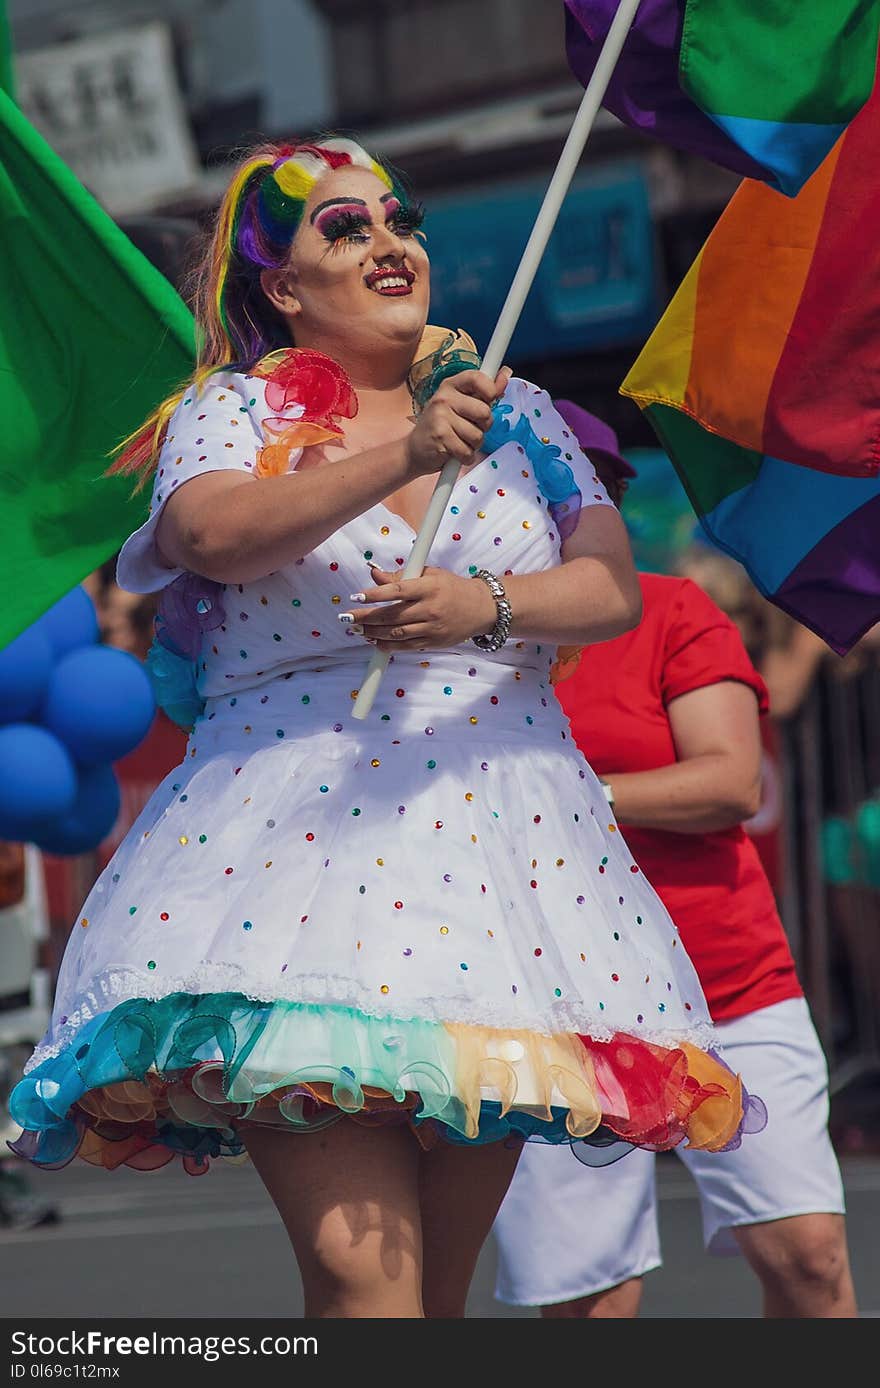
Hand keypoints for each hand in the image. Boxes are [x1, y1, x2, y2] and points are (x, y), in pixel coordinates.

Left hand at [342, 565, 497, 650]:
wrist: (482, 609)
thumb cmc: (453, 588)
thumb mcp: (430, 574)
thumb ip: (401, 576)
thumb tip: (374, 574)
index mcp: (429, 587)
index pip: (397, 592)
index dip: (375, 595)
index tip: (356, 597)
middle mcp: (430, 609)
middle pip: (392, 616)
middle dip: (365, 617)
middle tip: (347, 617)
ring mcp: (432, 629)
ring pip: (396, 634)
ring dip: (372, 633)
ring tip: (356, 629)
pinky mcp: (433, 643)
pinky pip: (405, 647)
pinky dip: (387, 645)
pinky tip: (373, 641)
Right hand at [405, 367, 511, 476]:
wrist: (414, 450)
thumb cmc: (443, 426)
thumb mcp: (461, 404)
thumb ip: (484, 392)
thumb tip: (506, 374)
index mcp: (451, 385)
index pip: (477, 378)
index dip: (491, 389)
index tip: (490, 399)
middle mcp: (444, 398)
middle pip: (484, 412)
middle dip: (484, 426)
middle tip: (470, 428)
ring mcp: (440, 417)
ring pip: (478, 435)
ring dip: (474, 444)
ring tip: (460, 441)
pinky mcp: (440, 437)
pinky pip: (467, 451)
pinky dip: (465, 457)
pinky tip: (455, 452)